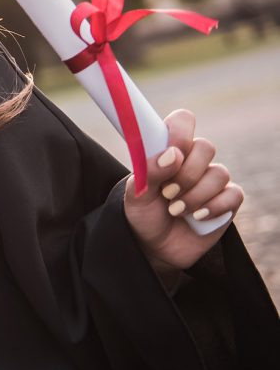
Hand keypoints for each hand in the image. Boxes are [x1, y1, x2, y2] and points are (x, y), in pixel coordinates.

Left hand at [124, 109, 242, 276]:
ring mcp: (212, 181)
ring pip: (219, 173)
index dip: (180, 132)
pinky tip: (197, 217)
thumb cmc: (143, 214)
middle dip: (186, 173)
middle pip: (206, 147)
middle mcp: (193, 161)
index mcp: (169, 150)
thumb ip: (149, 172)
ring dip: (195, 195)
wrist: (153, 247)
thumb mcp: (136, 194)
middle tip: (167, 193)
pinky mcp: (227, 202)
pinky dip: (213, 207)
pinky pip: (233, 194)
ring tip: (175, 210)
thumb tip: (172, 155)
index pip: (183, 121)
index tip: (171, 153)